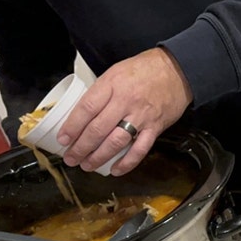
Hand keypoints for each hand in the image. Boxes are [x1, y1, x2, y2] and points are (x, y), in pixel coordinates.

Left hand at [57, 47, 192, 175]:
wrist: (177, 70)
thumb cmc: (144, 69)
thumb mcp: (116, 71)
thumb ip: (101, 92)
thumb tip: (82, 114)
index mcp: (112, 85)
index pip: (87, 108)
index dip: (72, 126)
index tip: (63, 139)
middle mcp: (125, 101)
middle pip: (98, 129)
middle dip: (81, 147)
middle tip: (71, 158)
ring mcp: (141, 116)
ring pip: (116, 142)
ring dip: (99, 157)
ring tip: (87, 165)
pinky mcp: (155, 127)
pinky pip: (139, 149)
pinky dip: (127, 163)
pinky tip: (115, 170)